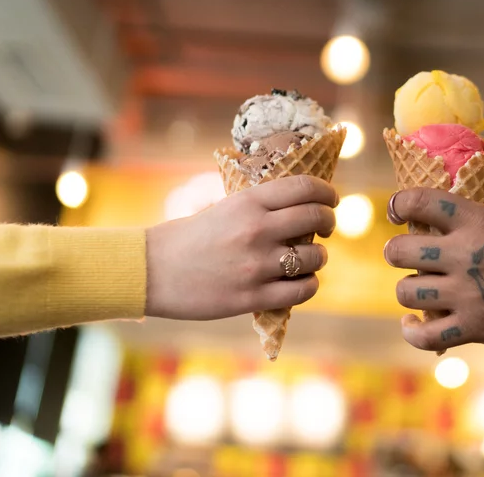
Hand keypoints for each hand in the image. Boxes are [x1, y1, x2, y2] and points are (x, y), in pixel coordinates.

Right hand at [144, 175, 337, 319]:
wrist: (152, 271)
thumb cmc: (189, 237)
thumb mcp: (225, 208)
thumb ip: (261, 208)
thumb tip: (303, 207)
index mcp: (249, 202)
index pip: (305, 187)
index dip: (326, 192)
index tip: (331, 199)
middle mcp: (257, 229)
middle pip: (316, 218)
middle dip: (329, 221)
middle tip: (327, 226)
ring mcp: (256, 264)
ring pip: (315, 257)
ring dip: (319, 257)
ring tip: (310, 258)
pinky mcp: (252, 296)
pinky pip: (302, 290)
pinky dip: (310, 285)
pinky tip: (303, 281)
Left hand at [384, 188, 483, 351]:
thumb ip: (474, 222)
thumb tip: (435, 224)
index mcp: (477, 220)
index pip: (419, 201)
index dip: (399, 204)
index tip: (397, 212)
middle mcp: (466, 254)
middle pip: (400, 251)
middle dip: (397, 252)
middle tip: (405, 256)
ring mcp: (469, 294)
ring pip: (406, 291)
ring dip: (409, 291)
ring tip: (419, 290)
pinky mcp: (476, 327)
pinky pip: (424, 336)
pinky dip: (412, 331)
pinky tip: (413, 322)